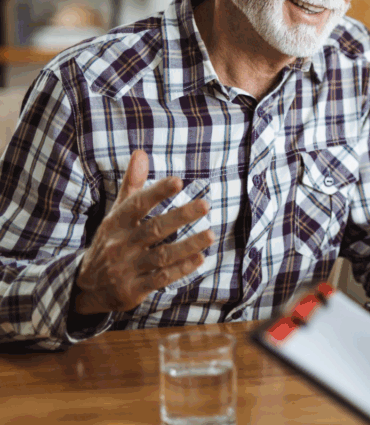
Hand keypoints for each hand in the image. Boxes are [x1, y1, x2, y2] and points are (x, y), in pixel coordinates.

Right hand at [73, 150, 215, 314]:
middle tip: (206, 205)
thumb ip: (132, 185)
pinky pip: (160, 279)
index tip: (178, 181)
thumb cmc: (111, 241)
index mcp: (116, 223)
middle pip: (153, 229)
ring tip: (210, 234)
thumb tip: (141, 153)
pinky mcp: (134, 289)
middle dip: (180, 216)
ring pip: (161, 256)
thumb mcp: (117, 214)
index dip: (157, 192)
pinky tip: (200, 258)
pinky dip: (180, 269)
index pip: (137, 204)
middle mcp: (121, 244)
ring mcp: (127, 268)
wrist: (87, 287)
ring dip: (187, 246)